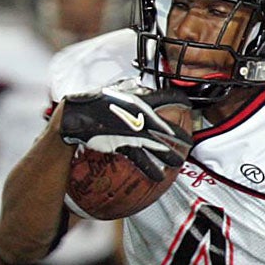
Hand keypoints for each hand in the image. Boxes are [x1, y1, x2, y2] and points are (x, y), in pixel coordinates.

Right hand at [59, 81, 192, 181]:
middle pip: (169, 127)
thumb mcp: (117, 90)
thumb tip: (144, 88)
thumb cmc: (95, 102)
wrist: (75, 115)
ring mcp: (133, 131)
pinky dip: (151, 168)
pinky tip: (160, 176)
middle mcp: (140, 115)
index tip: (188, 106)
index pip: (170, 97)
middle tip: (189, 141)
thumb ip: (133, 89)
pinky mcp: (123, 144)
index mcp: (140, 98)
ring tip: (179, 162)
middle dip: (182, 136)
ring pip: (159, 145)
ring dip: (171, 155)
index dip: (182, 101)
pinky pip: (142, 158)